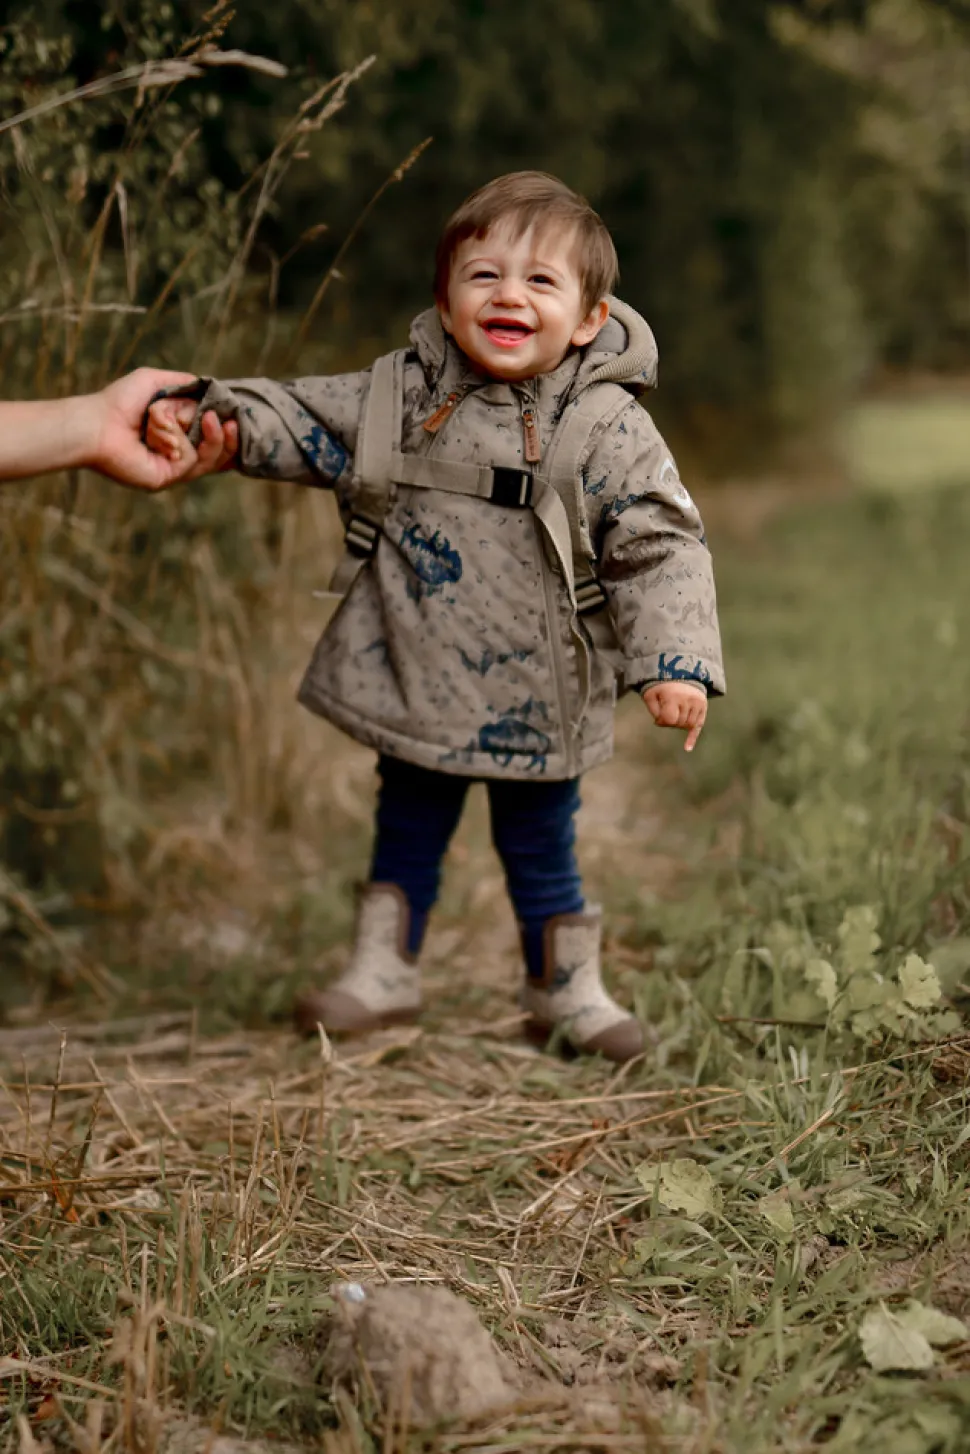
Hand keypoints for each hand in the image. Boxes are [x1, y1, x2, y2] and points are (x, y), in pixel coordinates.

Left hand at [88, 369, 237, 489]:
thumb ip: (184, 384)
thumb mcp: (155, 381)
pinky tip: (167, 430)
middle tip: (232, 423)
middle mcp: (177, 454)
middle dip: (229, 441)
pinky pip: (190, 462)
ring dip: (214, 440)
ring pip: (210, 461)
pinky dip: (182, 442)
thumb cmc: (119, 400)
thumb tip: (211, 386)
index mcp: (177, 434)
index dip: (228, 433)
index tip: (236, 418)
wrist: (96, 422)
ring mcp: (172, 469)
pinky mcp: (165, 478)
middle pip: (218, 455)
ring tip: (214, 420)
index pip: (213, 440)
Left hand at [642, 681, 707, 751]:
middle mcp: (688, 700)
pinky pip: (699, 725)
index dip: (662, 722)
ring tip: (675, 716)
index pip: (669, 719)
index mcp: (673, 696)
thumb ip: (653, 710)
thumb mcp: (651, 694)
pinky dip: (692, 737)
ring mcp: (697, 703)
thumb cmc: (662, 687)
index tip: (659, 718)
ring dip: (680, 725)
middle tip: (666, 715)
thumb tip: (660, 723)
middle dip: (671, 723)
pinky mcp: (703, 706)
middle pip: (679, 723)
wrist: (680, 673)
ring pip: (689, 725)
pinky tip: (687, 748)